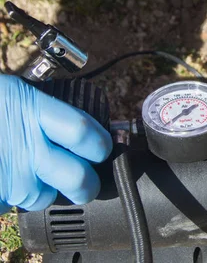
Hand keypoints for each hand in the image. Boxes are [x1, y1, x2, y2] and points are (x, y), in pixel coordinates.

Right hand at [0, 75, 111, 212]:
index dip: (100, 144)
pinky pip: (12, 205)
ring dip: (43, 191)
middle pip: (77, 178)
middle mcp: (25, 146)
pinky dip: (12, 197)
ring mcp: (8, 176)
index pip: (84, 132)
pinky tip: (2, 178)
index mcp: (33, 111)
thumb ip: (45, 113)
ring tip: (27, 172)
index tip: (102, 148)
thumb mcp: (13, 95)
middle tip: (85, 182)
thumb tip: (82, 132)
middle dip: (86, 185)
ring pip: (45, 197)